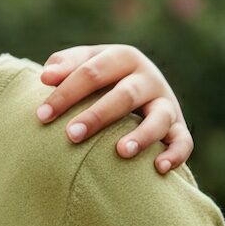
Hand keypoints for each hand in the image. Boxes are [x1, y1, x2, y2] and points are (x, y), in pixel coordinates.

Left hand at [36, 45, 192, 174]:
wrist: (137, 87)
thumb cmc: (98, 78)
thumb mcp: (84, 63)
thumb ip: (64, 65)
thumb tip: (46, 77)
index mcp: (123, 57)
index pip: (92, 72)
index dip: (66, 93)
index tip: (41, 116)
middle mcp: (148, 78)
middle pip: (124, 94)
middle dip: (97, 115)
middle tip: (71, 135)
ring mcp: (167, 103)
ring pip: (159, 118)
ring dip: (142, 135)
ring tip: (121, 151)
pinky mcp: (179, 127)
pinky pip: (184, 141)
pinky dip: (175, 154)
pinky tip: (159, 168)